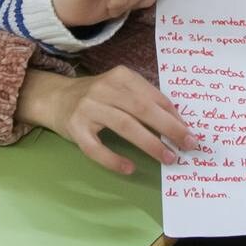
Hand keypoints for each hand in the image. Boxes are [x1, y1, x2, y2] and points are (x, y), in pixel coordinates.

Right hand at [17, 67, 194, 174]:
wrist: (56, 98)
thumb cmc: (98, 96)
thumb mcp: (121, 89)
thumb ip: (145, 100)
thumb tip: (178, 122)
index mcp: (121, 76)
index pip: (153, 96)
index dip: (174, 115)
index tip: (190, 132)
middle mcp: (105, 89)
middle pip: (142, 109)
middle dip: (169, 128)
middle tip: (189, 145)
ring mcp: (88, 108)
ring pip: (124, 126)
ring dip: (150, 144)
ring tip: (168, 158)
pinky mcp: (75, 128)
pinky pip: (96, 148)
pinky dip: (113, 159)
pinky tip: (129, 168)